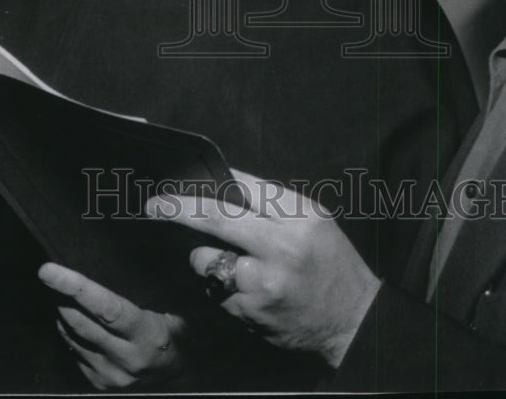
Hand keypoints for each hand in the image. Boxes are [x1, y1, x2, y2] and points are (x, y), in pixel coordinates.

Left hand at [38, 263, 186, 389]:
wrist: (184, 378)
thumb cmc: (186, 336)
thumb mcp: (186, 312)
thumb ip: (168, 288)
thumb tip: (167, 256)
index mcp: (148, 336)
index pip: (106, 308)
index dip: (76, 287)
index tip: (49, 271)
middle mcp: (126, 359)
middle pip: (80, 323)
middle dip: (60, 296)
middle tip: (47, 272)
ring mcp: (110, 375)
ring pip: (73, 338)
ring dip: (62, 312)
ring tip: (58, 289)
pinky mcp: (99, 383)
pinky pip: (75, 351)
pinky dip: (69, 331)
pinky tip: (72, 315)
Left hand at [146, 170, 381, 368]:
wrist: (351, 320)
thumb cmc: (331, 262)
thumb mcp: (313, 218)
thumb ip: (272, 202)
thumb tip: (226, 185)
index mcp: (298, 219)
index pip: (242, 193)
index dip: (202, 190)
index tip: (172, 188)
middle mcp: (280, 250)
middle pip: (216, 222)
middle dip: (179, 211)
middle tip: (154, 206)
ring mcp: (263, 286)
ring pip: (208, 262)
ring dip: (208, 259)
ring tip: (233, 262)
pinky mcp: (250, 314)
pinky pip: (216, 293)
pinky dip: (222, 288)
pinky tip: (245, 289)